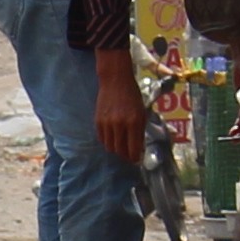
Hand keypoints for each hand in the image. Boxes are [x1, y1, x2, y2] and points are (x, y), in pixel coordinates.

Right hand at [94, 45, 151, 164]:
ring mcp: (107, 123)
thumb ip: (140, 131)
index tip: (136, 160)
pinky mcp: (98, 121)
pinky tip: (113, 137)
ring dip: (116, 149)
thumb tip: (138, 149)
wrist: (115, 80)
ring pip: (110, 147)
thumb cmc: (132, 95)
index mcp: (134, 122)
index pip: (133, 149)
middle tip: (128, 155)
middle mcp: (120, 124)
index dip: (134, 158)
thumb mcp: (141, 112)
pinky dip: (107, 141)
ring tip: (120, 145)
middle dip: (125, 155)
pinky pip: (102, 139)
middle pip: (120, 151)